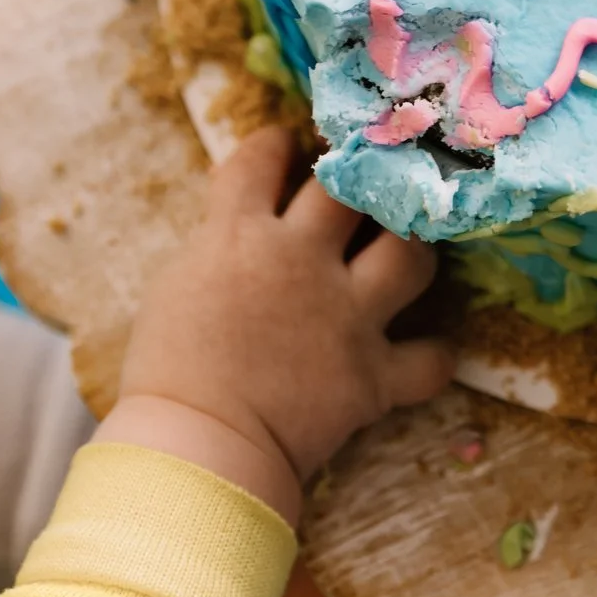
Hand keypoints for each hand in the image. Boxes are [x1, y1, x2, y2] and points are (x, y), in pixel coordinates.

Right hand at [98, 126, 452, 523]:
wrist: (195, 449)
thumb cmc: (165, 373)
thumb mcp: (175, 285)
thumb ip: (217, 246)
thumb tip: (240, 226)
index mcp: (239, 234)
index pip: (264, 156)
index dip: (277, 147)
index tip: (285, 149)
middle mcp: (302, 260)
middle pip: (349, 188)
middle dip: (357, 178)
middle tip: (359, 185)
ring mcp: (346, 316)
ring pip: (409, 252)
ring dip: (411, 248)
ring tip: (401, 251)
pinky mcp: (372, 375)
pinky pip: (429, 359)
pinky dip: (431, 357)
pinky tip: (424, 353)